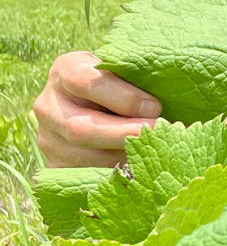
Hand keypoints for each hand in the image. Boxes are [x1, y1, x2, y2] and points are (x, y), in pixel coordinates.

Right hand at [33, 51, 161, 167]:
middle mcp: (48, 104)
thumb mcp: (127, 69)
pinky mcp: (55, 164)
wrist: (98, 100)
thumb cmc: (124, 79)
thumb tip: (160, 103)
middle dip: (124, 134)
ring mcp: (48, 137)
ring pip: (84, 156)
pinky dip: (115, 173)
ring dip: (123, 157)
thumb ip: (138, 76)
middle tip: (158, 135)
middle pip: (81, 128)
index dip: (123, 97)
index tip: (155, 107)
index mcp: (66, 70)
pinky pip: (84, 175)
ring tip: (155, 151)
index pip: (85, 81)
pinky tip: (139, 166)